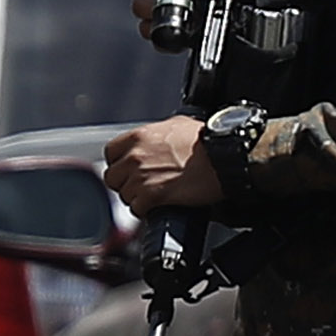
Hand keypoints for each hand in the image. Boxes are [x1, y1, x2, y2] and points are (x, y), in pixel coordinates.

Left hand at [103, 114, 222, 214]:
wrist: (224, 157)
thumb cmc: (207, 140)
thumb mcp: (176, 124)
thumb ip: (155, 133)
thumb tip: (152, 138)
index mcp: (138, 137)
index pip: (111, 153)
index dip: (120, 163)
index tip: (130, 168)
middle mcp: (135, 157)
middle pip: (113, 177)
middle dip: (126, 183)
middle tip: (143, 184)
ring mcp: (141, 177)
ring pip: (124, 195)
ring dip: (137, 198)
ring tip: (156, 194)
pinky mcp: (152, 196)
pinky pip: (136, 209)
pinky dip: (146, 210)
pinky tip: (159, 205)